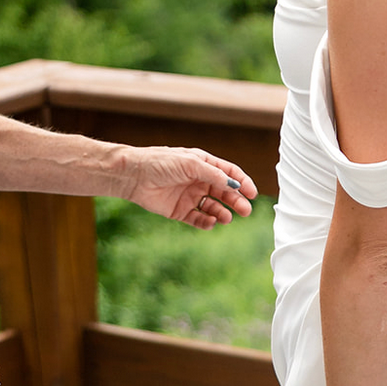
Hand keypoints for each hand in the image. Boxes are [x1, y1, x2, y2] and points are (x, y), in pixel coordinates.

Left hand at [123, 146, 256, 227]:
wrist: (133, 175)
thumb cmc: (160, 162)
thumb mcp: (191, 164)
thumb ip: (214, 175)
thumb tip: (234, 186)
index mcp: (203, 165)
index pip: (229, 174)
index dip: (242, 183)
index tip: (252, 194)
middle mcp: (199, 180)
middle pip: (224, 193)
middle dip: (236, 201)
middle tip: (245, 211)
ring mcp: (190, 196)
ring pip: (213, 207)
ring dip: (222, 213)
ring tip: (226, 218)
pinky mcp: (180, 211)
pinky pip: (198, 218)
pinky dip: (206, 222)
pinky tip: (210, 222)